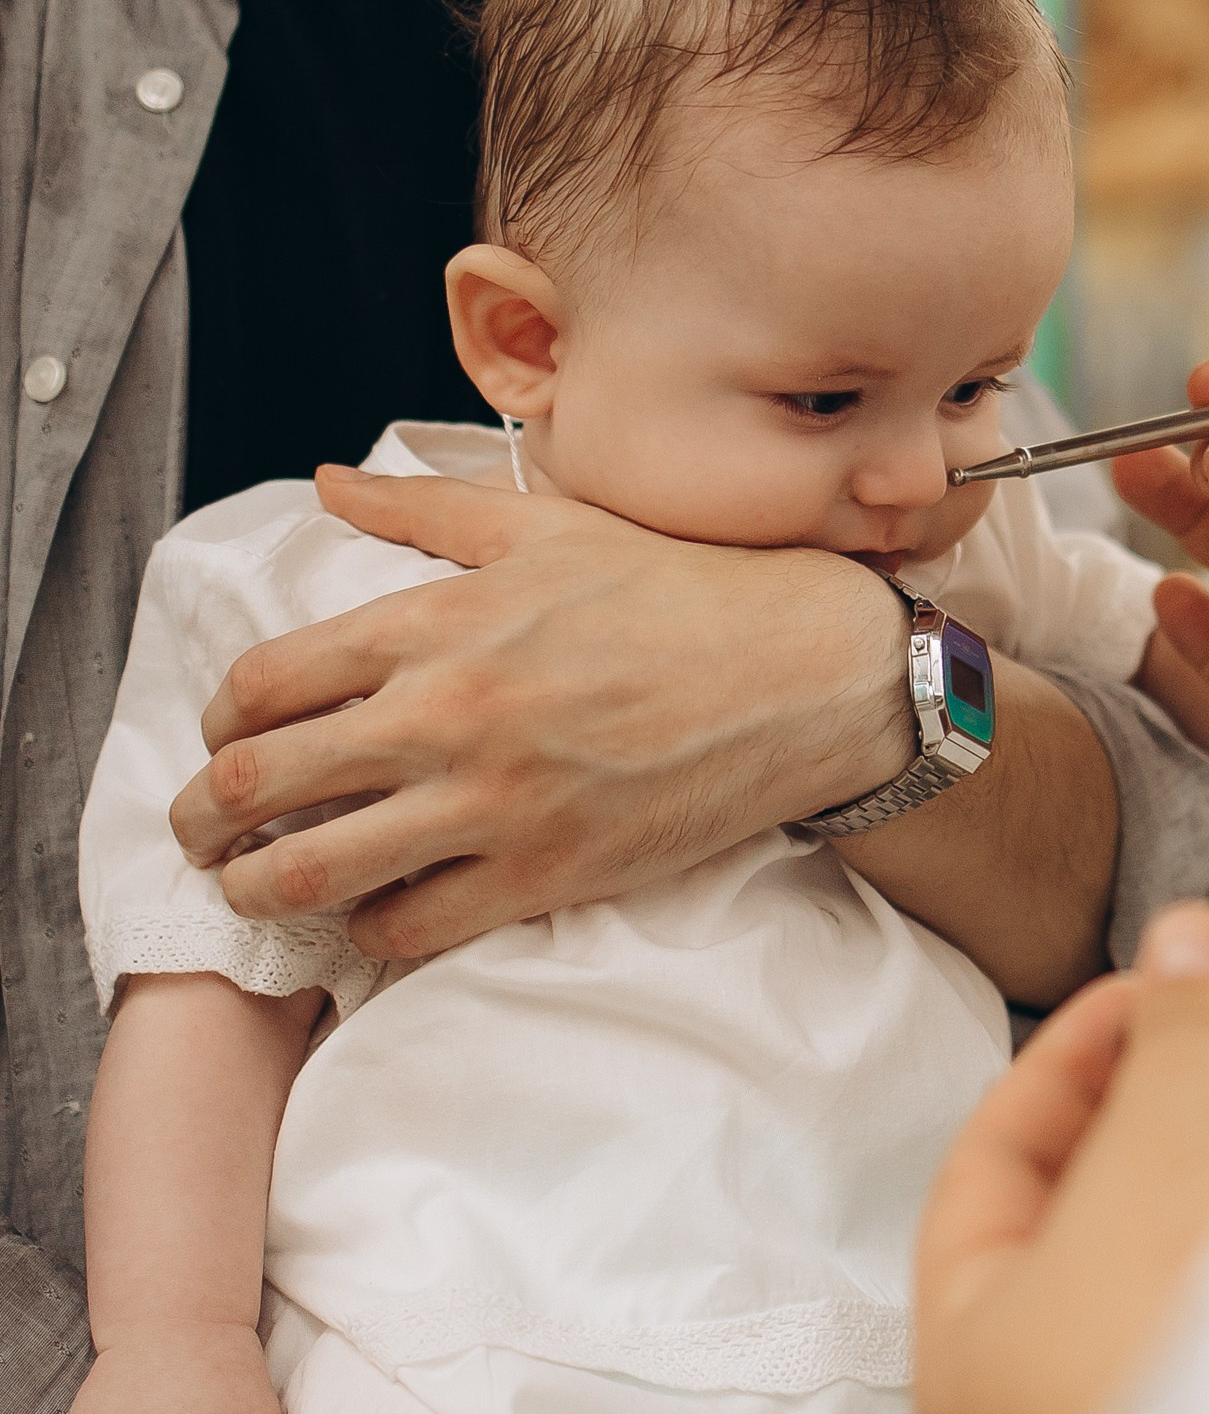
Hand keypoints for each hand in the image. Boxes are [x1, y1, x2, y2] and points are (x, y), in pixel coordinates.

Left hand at [168, 469, 910, 960]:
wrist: (804, 674)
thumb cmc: (680, 589)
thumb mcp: (544, 522)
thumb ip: (422, 505)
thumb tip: (325, 482)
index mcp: (436, 622)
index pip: (263, 684)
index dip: (217, 724)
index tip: (224, 742)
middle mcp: (447, 714)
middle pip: (259, 785)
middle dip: (201, 819)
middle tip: (200, 833)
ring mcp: (493, 803)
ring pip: (312, 873)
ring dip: (258, 889)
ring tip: (253, 889)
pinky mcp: (545, 874)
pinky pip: (410, 928)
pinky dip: (371, 931)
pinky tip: (374, 913)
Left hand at [915, 902, 1208, 1413]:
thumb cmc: (1186, 1344)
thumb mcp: (1169, 1149)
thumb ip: (1176, 1038)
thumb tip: (1187, 934)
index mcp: (969, 1356)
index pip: (992, 1165)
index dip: (1075, 1053)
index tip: (1163, 981)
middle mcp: (1046, 1413)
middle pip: (1100, 1211)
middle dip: (1178, 1099)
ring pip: (1186, 1262)